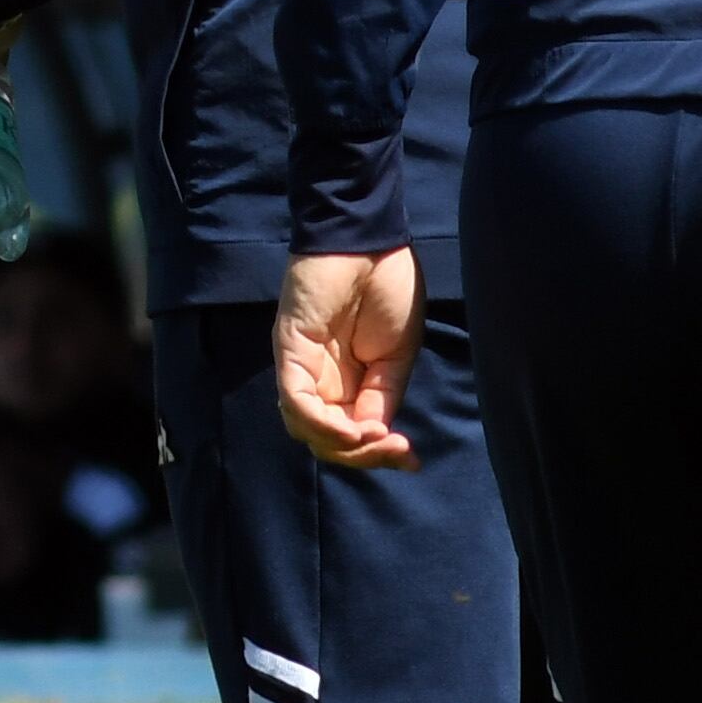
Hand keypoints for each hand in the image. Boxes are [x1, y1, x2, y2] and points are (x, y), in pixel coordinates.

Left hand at [276, 248, 424, 471]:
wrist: (371, 243)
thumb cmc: (387, 290)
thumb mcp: (397, 356)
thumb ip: (381, 397)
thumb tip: (374, 436)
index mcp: (346, 383)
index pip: (347, 436)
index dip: (376, 454)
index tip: (412, 459)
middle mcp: (318, 380)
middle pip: (324, 441)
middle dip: (363, 456)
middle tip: (398, 449)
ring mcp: (300, 365)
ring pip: (306, 427)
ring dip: (344, 445)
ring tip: (378, 438)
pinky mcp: (289, 348)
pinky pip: (295, 397)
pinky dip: (322, 422)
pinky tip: (355, 428)